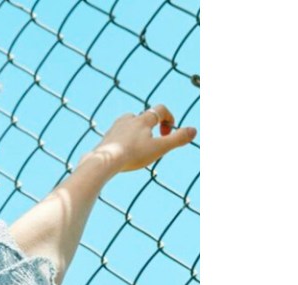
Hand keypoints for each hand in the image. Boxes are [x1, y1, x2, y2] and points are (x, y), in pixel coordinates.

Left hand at [82, 104, 196, 172]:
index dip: (169, 118)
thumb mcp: (159, 148)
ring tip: (139, 149)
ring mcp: (115, 127)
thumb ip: (177, 139)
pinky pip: (119, 135)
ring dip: (138, 133)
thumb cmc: (133, 154)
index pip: (160, 110)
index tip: (168, 133)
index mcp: (142, 120)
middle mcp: (128, 119)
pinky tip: (125, 154)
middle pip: (144, 117)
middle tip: (154, 143)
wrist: (103, 161)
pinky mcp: (106, 137)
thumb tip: (194, 131)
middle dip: (153, 128)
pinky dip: (125, 141)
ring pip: (130, 124)